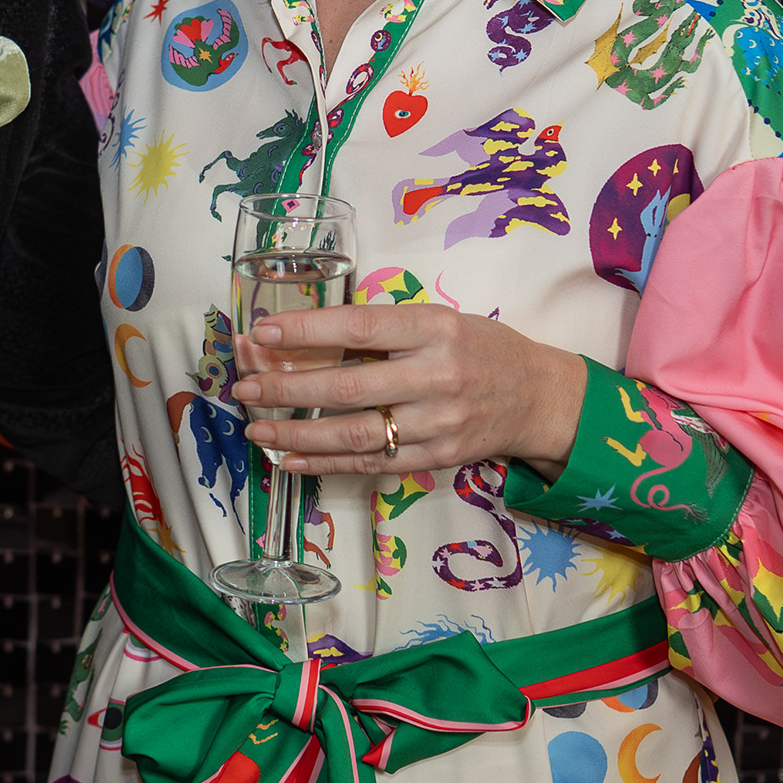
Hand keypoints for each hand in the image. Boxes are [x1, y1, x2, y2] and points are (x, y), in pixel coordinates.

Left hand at [233, 303, 587, 479]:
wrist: (538, 396)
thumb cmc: (479, 348)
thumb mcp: (441, 319)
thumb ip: (386, 328)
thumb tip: (307, 334)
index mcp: (435, 329)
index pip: (361, 327)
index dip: (308, 330)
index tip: (263, 332)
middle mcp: (437, 375)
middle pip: (349, 386)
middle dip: (288, 388)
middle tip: (245, 387)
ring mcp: (437, 422)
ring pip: (355, 433)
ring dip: (297, 434)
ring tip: (257, 428)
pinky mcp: (436, 457)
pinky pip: (372, 463)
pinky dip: (326, 463)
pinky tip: (290, 459)